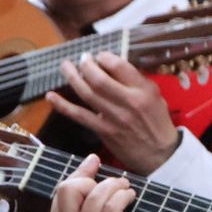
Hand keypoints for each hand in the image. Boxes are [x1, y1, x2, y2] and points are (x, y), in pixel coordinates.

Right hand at [47, 155, 140, 211]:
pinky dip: (123, 197)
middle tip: (111, 184)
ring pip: (97, 195)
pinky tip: (130, 198)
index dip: (79, 173)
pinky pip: (113, 207)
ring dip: (115, 186)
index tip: (94, 161)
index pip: (60, 192)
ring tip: (126, 189)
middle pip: (71, 188)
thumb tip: (93, 182)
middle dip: (92, 179)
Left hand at [48, 52, 178, 174]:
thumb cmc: (157, 122)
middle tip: (82, 58)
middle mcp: (128, 102)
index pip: (118, 66)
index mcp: (143, 90)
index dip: (104, 57)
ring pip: (87, 93)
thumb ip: (135, 80)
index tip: (100, 56)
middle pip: (99, 78)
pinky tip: (51, 96)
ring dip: (72, 77)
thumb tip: (111, 65)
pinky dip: (62, 105)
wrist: (160, 154)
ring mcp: (114, 117)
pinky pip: (79, 116)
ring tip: (65, 66)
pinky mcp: (103, 130)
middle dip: (86, 65)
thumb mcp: (155, 95)